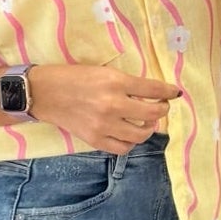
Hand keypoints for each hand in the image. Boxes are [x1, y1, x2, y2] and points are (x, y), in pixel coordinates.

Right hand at [31, 65, 182, 153]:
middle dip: (161, 110)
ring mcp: (104, 125)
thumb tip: (151, 93)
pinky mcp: (94, 140)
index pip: (153, 89)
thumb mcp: (102, 71)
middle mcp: (112, 104)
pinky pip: (123, 148)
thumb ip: (126, 82)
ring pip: (140, 134)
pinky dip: (131, 142)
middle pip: (152, 114)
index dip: (169, 92)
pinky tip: (129, 134)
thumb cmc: (73, 77)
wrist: (45, 93)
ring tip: (146, 122)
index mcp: (115, 82)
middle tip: (159, 107)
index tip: (175, 94)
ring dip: (149, 128)